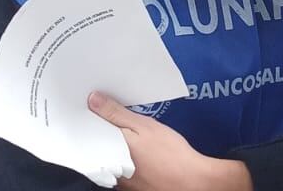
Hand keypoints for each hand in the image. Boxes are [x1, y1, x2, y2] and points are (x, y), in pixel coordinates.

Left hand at [88, 93, 251, 190]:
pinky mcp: (130, 184)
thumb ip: (117, 114)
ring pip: (110, 153)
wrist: (191, 181)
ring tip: (130, 130)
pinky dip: (125, 154)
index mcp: (109, 151)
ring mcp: (120, 179)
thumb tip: (93, 100)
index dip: (92, 114)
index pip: (90, 129)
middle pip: (99, 142)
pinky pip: (121, 165)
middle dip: (103, 126)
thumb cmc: (170, 154)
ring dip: (115, 141)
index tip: (94, 100)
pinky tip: (138, 148)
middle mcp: (110, 168)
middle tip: (115, 113)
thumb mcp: (144, 127)